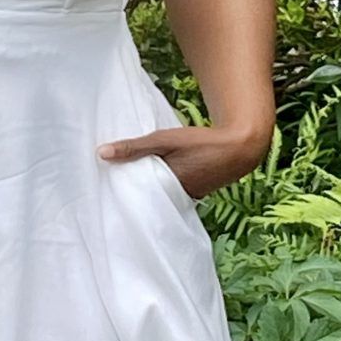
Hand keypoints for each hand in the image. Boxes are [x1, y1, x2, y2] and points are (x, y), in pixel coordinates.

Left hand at [96, 122, 269, 200]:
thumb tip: (101, 153)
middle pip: (148, 199)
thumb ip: (134, 147)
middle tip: (112, 188)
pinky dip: (164, 187)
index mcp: (167, 189)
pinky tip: (156, 177)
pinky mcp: (196, 193)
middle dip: (134, 194)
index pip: (136, 198)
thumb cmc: (202, 143)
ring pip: (161, 196)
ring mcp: (189, 198)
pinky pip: (173, 193)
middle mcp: (177, 199)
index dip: (122, 195)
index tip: (105, 192)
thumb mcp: (164, 140)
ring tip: (130, 181)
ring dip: (150, 189)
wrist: (240, 147)